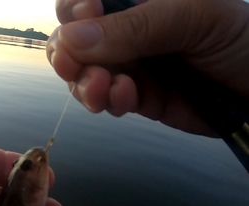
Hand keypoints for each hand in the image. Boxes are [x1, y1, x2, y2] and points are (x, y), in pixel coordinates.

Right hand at [47, 0, 248, 135]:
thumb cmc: (241, 37)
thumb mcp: (194, 18)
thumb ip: (135, 26)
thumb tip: (71, 39)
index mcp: (137, 0)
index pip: (84, 0)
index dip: (74, 10)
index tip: (86, 16)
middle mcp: (126, 30)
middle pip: (73, 39)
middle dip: (68, 54)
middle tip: (72, 66)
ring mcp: (129, 64)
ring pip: (82, 75)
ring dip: (84, 84)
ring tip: (102, 89)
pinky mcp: (136, 96)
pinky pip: (106, 99)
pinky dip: (108, 101)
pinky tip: (126, 98)